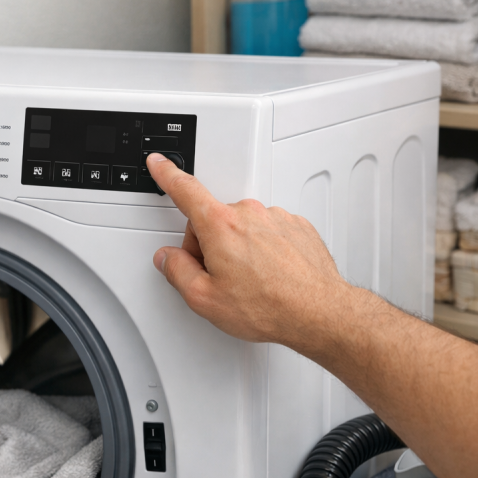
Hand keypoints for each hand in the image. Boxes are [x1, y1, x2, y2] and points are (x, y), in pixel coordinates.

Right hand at [146, 153, 354, 350]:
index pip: (185, 191)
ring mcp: (275, 218)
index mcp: (220, 226)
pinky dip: (264, 250)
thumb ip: (177, 271)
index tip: (159, 164)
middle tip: (220, 278)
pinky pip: (268, 232)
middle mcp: (249, 214)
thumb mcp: (204, 298)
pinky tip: (268, 275)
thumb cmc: (268, 305)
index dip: (167, 175)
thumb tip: (169, 258)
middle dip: (208, 246)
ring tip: (250, 281)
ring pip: (241, 227)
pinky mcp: (296, 227)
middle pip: (213, 220)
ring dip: (238, 248)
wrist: (318, 313)